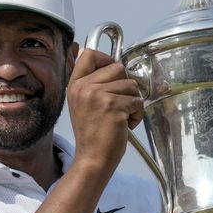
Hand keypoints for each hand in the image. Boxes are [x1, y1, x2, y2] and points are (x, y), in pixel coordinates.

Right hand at [67, 48, 144, 171]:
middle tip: (119, 104)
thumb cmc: (93, 135)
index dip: (106, 59)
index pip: (89, 54)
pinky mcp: (113, 106)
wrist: (93, 159)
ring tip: (121, 117)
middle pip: (117, 67)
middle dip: (126, 86)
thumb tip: (114, 67)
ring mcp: (98, 95)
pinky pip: (137, 101)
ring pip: (131, 85)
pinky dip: (137, 114)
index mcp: (75, 85)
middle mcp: (84, 87)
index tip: (112, 73)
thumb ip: (92, 85)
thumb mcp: (83, 104)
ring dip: (132, 102)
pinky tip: (125, 125)